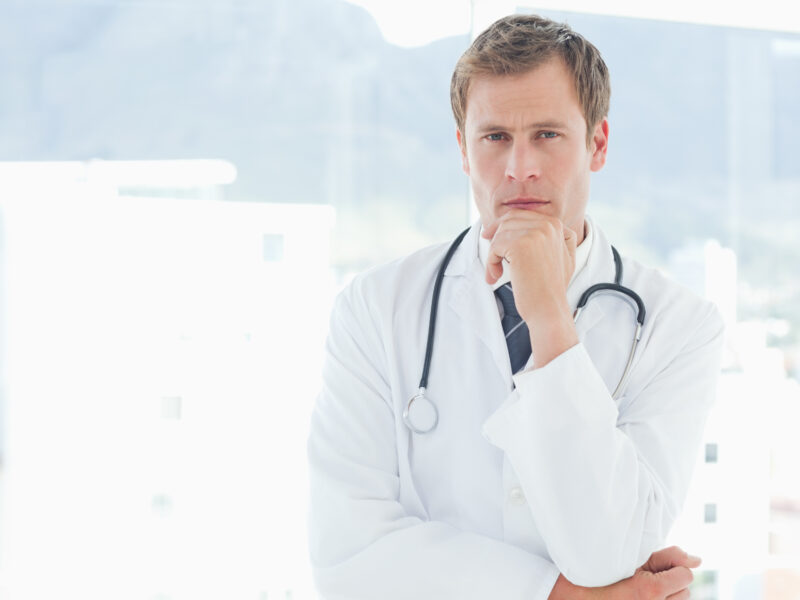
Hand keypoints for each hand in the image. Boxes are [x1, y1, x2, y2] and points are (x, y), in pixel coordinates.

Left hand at [482, 210, 578, 367]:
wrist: (549, 309)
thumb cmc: (550, 287)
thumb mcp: (559, 256)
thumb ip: (548, 237)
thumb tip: (521, 225)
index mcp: (556, 224)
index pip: (520, 215)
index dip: (502, 225)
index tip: (489, 236)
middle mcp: (548, 224)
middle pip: (508, 221)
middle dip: (495, 237)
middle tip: (490, 256)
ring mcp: (535, 233)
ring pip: (500, 234)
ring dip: (493, 254)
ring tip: (496, 273)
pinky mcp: (521, 244)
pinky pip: (495, 246)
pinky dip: (491, 262)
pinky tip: (496, 276)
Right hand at [548, 546, 700, 599]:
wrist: (567, 598)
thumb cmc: (595, 573)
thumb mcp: (628, 559)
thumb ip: (665, 557)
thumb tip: (698, 559)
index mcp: (650, 591)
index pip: (686, 575)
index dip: (671, 565)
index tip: (652, 563)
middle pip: (684, 591)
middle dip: (670, 580)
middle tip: (644, 575)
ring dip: (666, 593)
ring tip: (640, 587)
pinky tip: (639, 596)